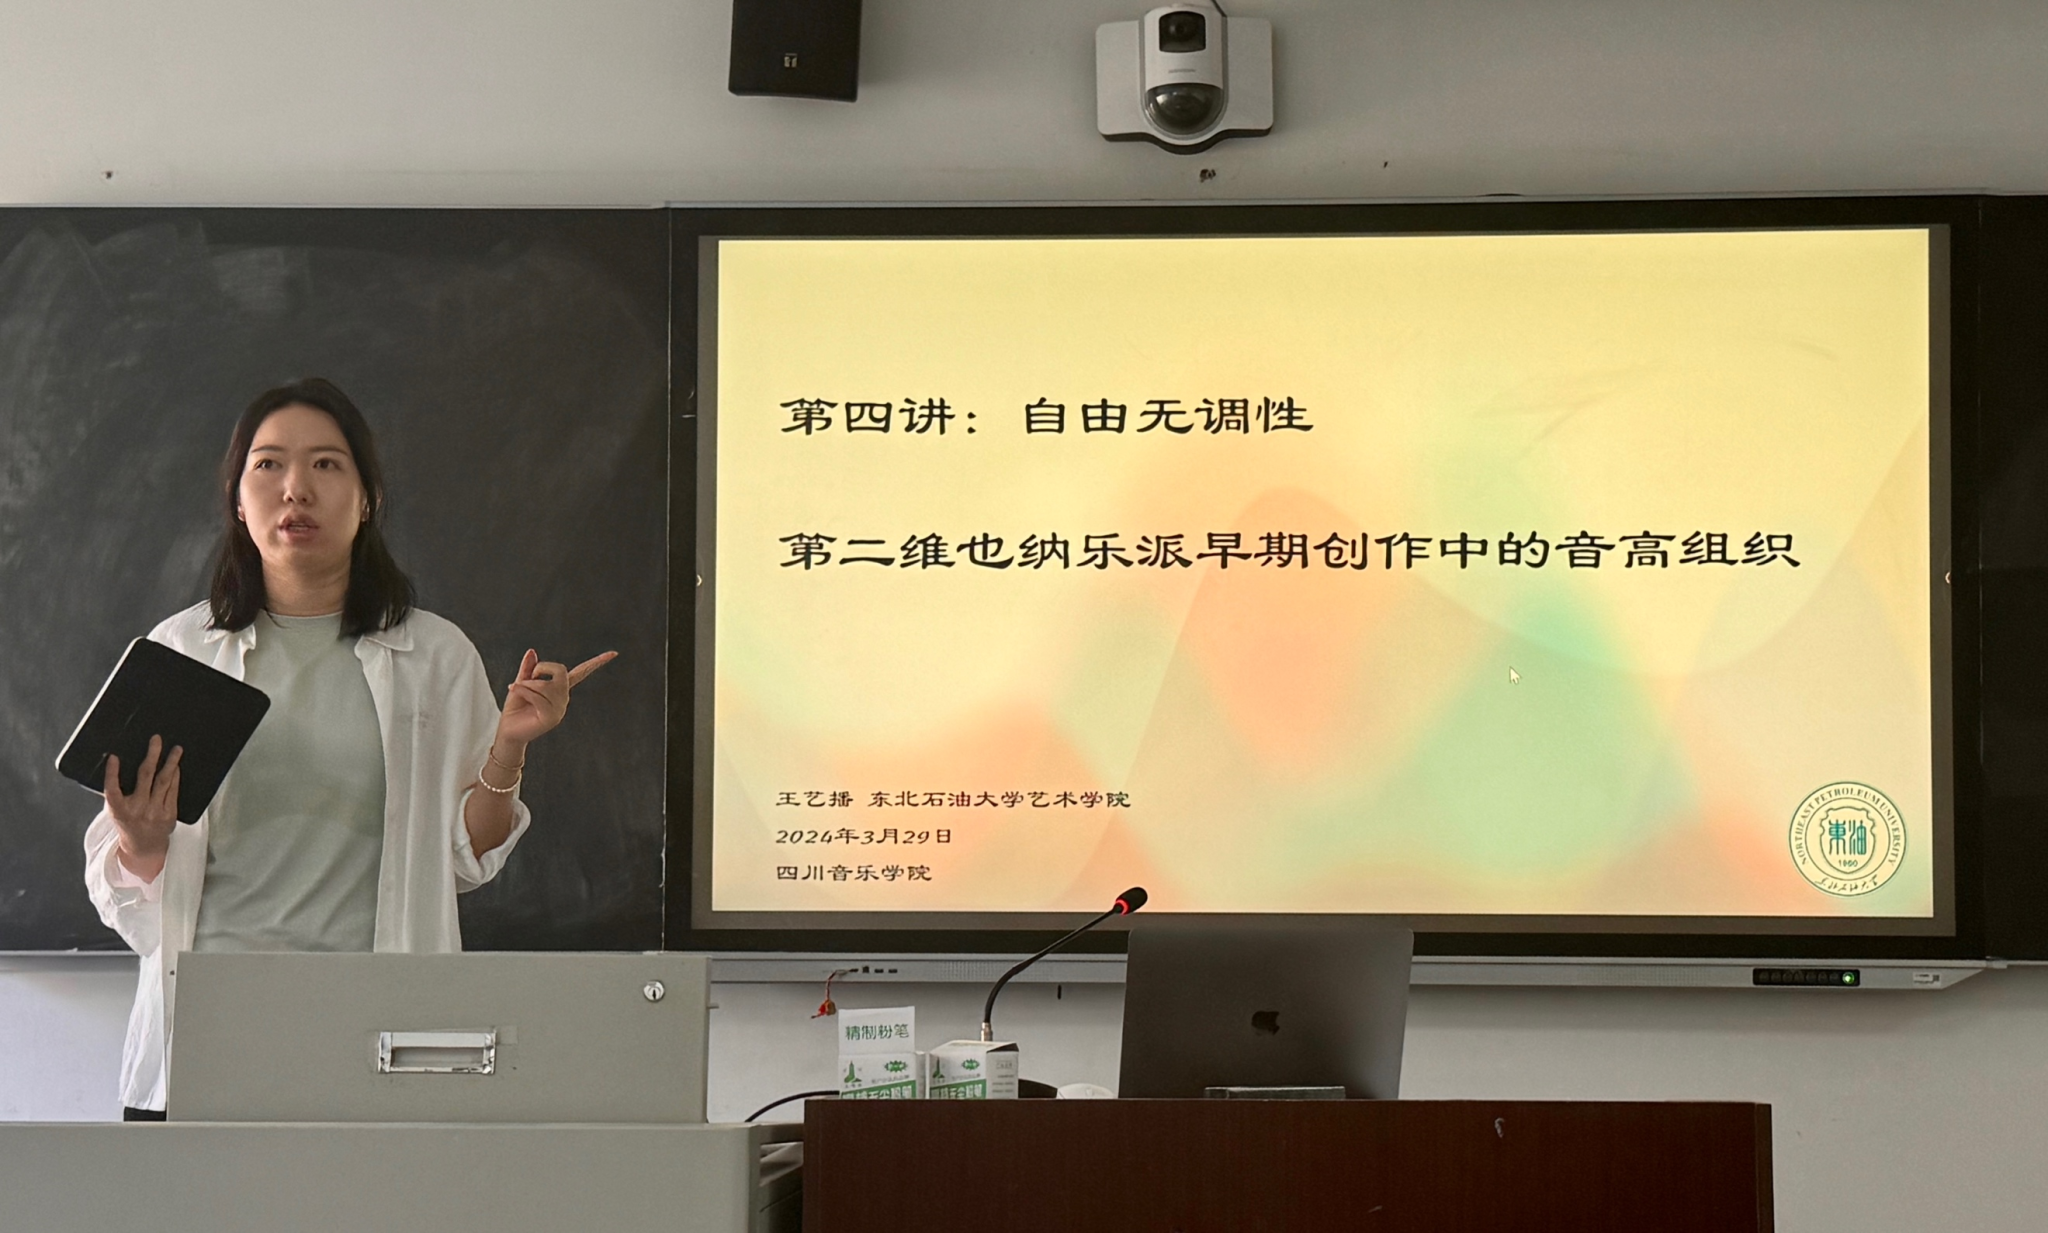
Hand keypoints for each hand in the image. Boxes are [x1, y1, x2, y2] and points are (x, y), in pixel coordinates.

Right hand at [103, 734, 180, 880]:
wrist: (143, 847)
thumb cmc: (127, 823)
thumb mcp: (115, 810)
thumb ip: (117, 792)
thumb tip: (118, 764)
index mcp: (118, 809)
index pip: (112, 789)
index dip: (112, 773)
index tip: (114, 757)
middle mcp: (137, 809)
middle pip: (144, 778)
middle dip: (151, 756)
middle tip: (156, 740)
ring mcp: (155, 812)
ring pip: (163, 782)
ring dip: (171, 763)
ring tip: (176, 749)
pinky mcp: (169, 814)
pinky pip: (174, 791)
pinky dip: (175, 777)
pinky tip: (176, 766)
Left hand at [495, 649, 616, 749]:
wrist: (507, 732)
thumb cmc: (515, 709)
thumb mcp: (521, 683)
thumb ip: (528, 668)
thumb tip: (532, 651)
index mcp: (559, 690)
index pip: (581, 673)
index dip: (596, 662)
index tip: (614, 653)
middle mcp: (563, 699)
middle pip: (561, 671)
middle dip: (542, 668)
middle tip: (528, 677)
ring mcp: (559, 709)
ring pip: (545, 685)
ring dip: (526, 685)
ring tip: (517, 690)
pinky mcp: (550, 718)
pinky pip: (537, 696)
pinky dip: (522, 690)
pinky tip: (512, 689)